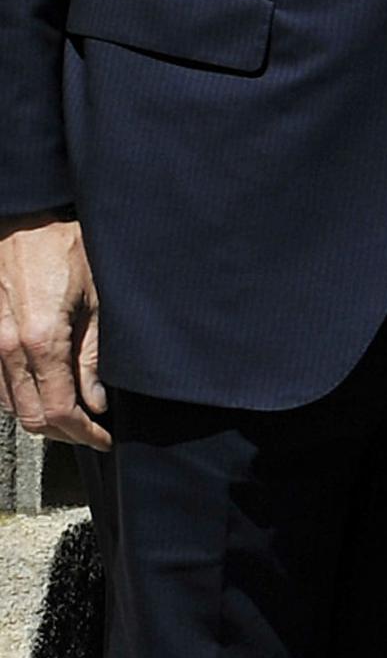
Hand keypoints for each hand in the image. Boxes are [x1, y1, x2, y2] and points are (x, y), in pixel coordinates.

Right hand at [0, 213, 109, 449]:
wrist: (22, 220)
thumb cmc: (64, 249)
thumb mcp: (96, 298)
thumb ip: (94, 354)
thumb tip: (97, 401)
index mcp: (40, 342)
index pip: (59, 411)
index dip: (84, 433)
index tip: (105, 438)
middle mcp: (6, 351)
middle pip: (32, 418)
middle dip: (66, 433)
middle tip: (95, 430)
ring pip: (12, 407)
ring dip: (44, 418)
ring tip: (78, 413)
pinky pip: (0, 386)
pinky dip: (24, 398)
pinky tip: (50, 390)